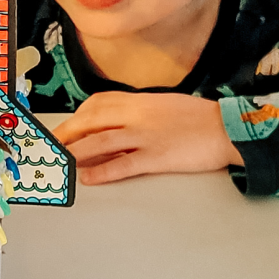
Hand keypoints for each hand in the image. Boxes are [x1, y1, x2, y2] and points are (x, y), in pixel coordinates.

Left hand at [54, 92, 243, 184]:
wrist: (229, 128)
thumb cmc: (198, 119)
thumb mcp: (163, 105)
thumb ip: (137, 110)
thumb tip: (112, 122)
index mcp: (140, 100)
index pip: (98, 104)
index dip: (76, 116)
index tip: (63, 127)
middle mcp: (139, 114)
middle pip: (92, 120)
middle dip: (67, 133)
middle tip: (50, 146)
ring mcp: (147, 135)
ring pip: (101, 141)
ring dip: (76, 152)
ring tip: (59, 162)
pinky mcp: (158, 156)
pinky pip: (124, 164)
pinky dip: (103, 171)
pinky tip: (88, 178)